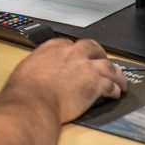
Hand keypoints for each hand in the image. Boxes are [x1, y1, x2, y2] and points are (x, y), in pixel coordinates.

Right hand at [3, 38, 126, 121]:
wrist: (34, 101)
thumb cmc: (25, 89)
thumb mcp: (26, 68)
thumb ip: (37, 66)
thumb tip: (36, 72)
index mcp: (52, 48)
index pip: (68, 43)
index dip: (75, 50)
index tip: (76, 55)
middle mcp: (71, 54)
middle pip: (92, 47)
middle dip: (99, 53)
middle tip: (101, 60)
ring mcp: (85, 67)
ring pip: (109, 66)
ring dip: (116, 73)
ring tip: (119, 80)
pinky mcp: (95, 84)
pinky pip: (111, 85)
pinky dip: (115, 90)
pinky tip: (115, 94)